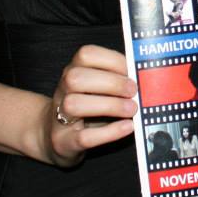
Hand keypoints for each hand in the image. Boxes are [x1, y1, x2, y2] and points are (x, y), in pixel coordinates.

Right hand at [46, 45, 137, 166]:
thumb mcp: (96, 88)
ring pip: (75, 105)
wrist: (55, 138)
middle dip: (111, 83)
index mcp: (73, 71)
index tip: (131, 69)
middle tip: (133, 91)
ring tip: (131, 109)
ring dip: (109, 106)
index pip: (86, 55)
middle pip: (76, 78)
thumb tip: (142, 75)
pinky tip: (127, 127)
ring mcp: (59, 117)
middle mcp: (62, 90)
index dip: (112, 60)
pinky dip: (109, 132)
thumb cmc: (86, 107)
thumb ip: (115, 78)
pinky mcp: (64, 142)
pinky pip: (84, 137)